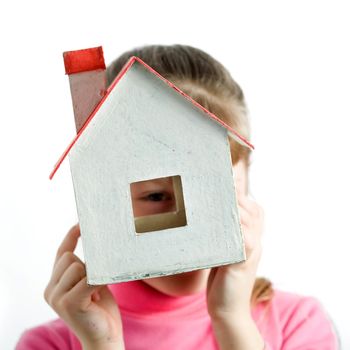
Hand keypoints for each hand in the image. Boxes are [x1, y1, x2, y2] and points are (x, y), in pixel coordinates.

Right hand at [44, 225, 123, 348]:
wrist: (104, 338)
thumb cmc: (100, 309)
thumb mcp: (90, 283)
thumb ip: (86, 268)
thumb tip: (96, 245)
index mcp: (54, 283)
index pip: (61, 253)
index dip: (71, 236)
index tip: (81, 223)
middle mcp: (50, 290)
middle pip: (69, 258)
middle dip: (87, 266)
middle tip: (94, 286)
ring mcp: (57, 298)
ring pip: (77, 266)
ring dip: (93, 276)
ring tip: (95, 295)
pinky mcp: (69, 304)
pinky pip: (87, 279)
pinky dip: (98, 281)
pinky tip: (99, 294)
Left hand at [206, 194, 263, 320]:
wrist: (227, 309)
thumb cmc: (221, 278)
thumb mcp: (223, 250)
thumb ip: (222, 232)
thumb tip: (208, 212)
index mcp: (251, 237)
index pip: (252, 208)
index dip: (241, 193)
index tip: (227, 180)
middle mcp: (255, 241)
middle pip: (252, 209)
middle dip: (236, 195)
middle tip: (220, 183)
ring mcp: (252, 251)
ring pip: (249, 220)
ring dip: (234, 206)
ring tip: (218, 194)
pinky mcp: (244, 261)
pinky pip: (245, 238)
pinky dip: (236, 226)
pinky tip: (221, 218)